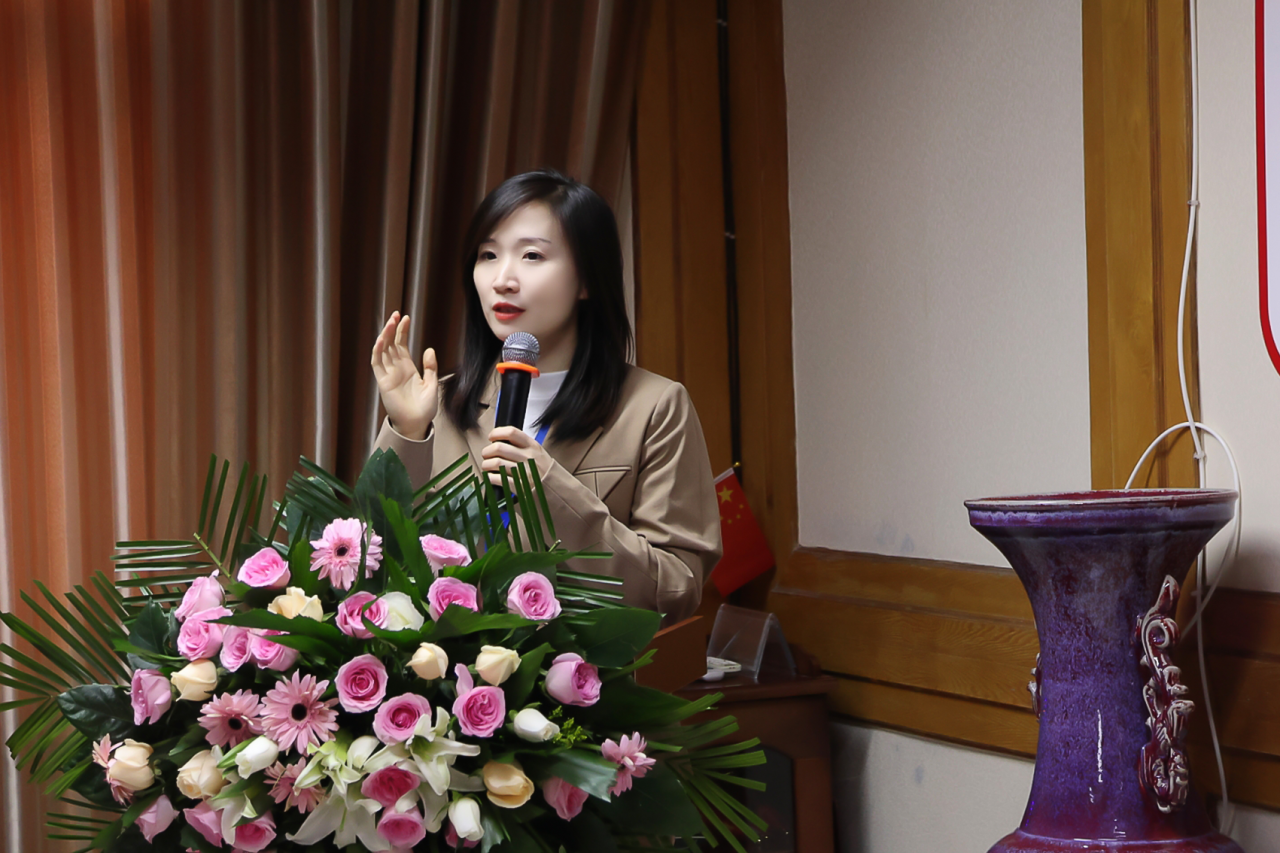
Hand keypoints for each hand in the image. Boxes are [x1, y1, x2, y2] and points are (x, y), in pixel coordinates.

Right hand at [371, 311, 437, 439]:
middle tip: (396, 315)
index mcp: (408, 368)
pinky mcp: (383, 382)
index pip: (402, 345)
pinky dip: (377, 351)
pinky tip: (381, 340)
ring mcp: (388, 374)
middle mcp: (396, 369)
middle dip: (392, 329)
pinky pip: (377, 364)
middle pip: (391, 344)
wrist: (417, 424)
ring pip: (383, 350)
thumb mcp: (432, 384)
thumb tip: (429, 349)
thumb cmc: (425, 408)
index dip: (402, 331)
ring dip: (385, 336)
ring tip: (390, 322)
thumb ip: (430, 367)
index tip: (405, 317)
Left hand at [481, 427, 553, 485]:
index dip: (497, 433)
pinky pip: (498, 479)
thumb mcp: (539, 453)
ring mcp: (524, 472)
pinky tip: (491, 477)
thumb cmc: (545, 472)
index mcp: (533, 447)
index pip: (511, 432)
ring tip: (487, 466)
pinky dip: (490, 478)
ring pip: (496, 463)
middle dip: (487, 451)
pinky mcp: (519, 486)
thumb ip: (523, 446)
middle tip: (486, 454)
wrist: (556, 491)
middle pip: (499, 448)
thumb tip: (500, 440)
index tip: (491, 437)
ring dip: (486, 464)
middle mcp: (528, 457)